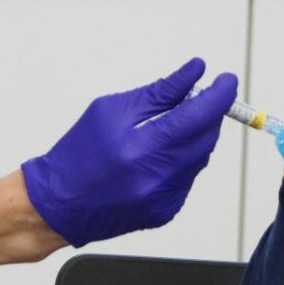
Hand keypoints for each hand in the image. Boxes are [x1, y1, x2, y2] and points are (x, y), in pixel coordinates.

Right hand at [22, 59, 238, 247]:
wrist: (57, 204)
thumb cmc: (77, 154)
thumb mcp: (112, 110)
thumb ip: (160, 92)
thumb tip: (195, 73)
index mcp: (140, 148)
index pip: (198, 116)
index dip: (219, 95)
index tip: (226, 80)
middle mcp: (156, 178)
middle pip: (206, 137)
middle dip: (209, 113)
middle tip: (199, 97)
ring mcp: (163, 199)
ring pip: (201, 157)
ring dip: (195, 136)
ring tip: (170, 126)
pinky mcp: (165, 211)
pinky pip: (188, 177)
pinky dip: (182, 160)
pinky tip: (157, 156)